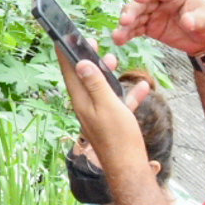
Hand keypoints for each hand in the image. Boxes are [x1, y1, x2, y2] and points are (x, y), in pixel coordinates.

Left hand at [55, 44, 147, 179]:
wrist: (129, 167)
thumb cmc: (118, 137)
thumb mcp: (107, 105)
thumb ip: (95, 83)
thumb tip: (80, 63)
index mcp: (81, 100)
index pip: (69, 71)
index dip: (65, 53)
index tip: (61, 37)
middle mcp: (86, 107)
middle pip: (84, 78)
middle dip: (86, 59)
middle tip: (90, 42)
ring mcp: (99, 115)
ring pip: (101, 89)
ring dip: (107, 74)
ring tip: (112, 58)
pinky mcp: (112, 123)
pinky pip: (119, 103)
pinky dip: (128, 94)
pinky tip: (143, 87)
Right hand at [116, 0, 204, 57]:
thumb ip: (198, 20)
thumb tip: (188, 21)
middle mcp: (161, 2)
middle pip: (142, 3)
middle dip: (132, 11)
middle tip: (125, 21)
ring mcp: (154, 14)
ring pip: (135, 16)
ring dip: (125, 25)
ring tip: (117, 36)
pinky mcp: (150, 27)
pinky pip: (135, 28)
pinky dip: (127, 34)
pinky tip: (119, 40)